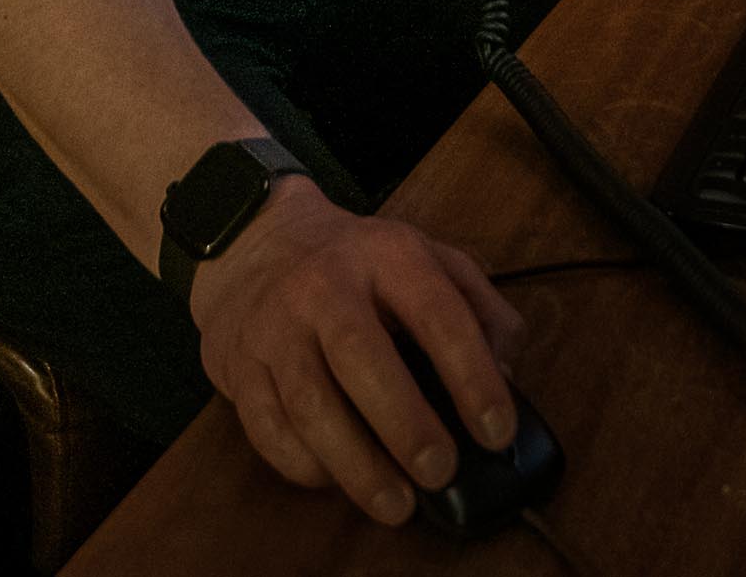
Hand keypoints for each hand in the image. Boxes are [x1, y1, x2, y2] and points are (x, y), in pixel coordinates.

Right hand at [191, 178, 526, 524]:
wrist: (255, 242)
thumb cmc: (355, 262)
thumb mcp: (425, 256)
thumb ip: (477, 306)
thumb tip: (506, 374)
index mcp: (385, 254)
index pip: (437, 314)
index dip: (472, 376)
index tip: (497, 431)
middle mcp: (324, 286)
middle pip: (361, 356)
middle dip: (405, 423)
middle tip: (440, 471)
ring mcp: (274, 327)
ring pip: (308, 402)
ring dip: (355, 462)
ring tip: (397, 503)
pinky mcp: (239, 366)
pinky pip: (267, 426)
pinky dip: (304, 464)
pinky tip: (338, 479)